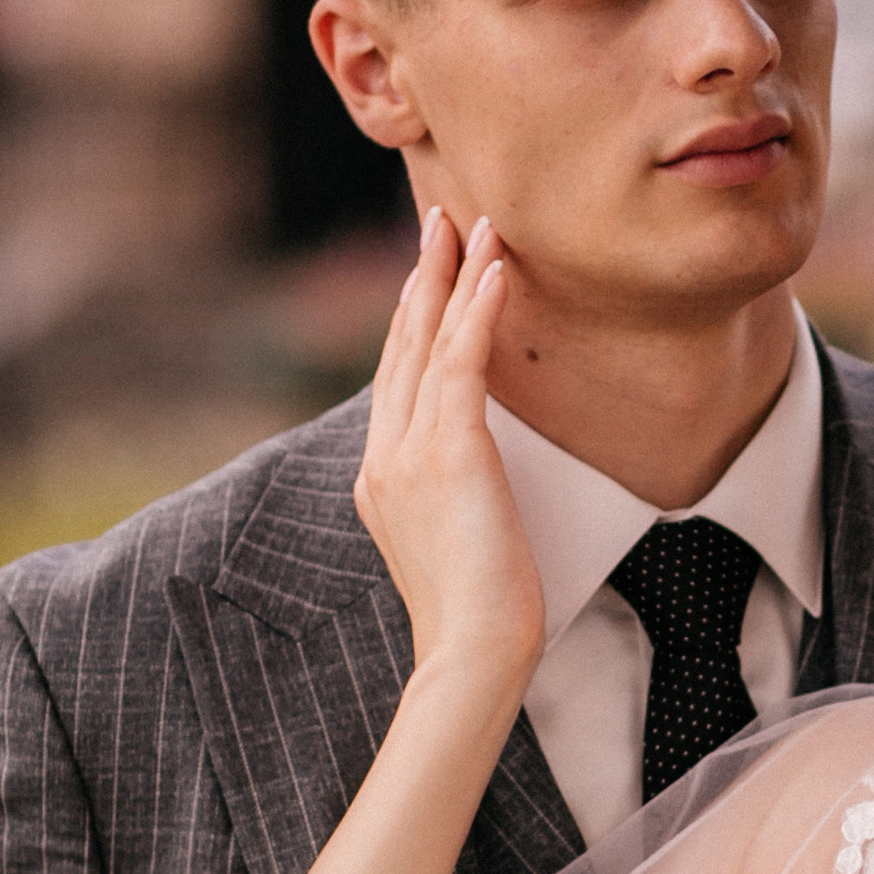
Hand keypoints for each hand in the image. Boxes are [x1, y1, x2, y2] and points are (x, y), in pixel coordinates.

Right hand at [354, 207, 545, 700]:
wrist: (473, 652)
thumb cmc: (479, 616)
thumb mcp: (453, 543)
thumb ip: (450, 497)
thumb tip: (474, 477)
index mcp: (379, 477)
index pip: (397, 380)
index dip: (411, 320)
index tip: (428, 273)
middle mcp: (383, 456)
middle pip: (402, 347)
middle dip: (422, 279)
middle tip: (439, 222)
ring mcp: (408, 452)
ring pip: (428, 344)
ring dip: (452, 277)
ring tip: (471, 225)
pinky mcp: (448, 453)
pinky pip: (463, 364)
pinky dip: (477, 312)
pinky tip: (494, 272)